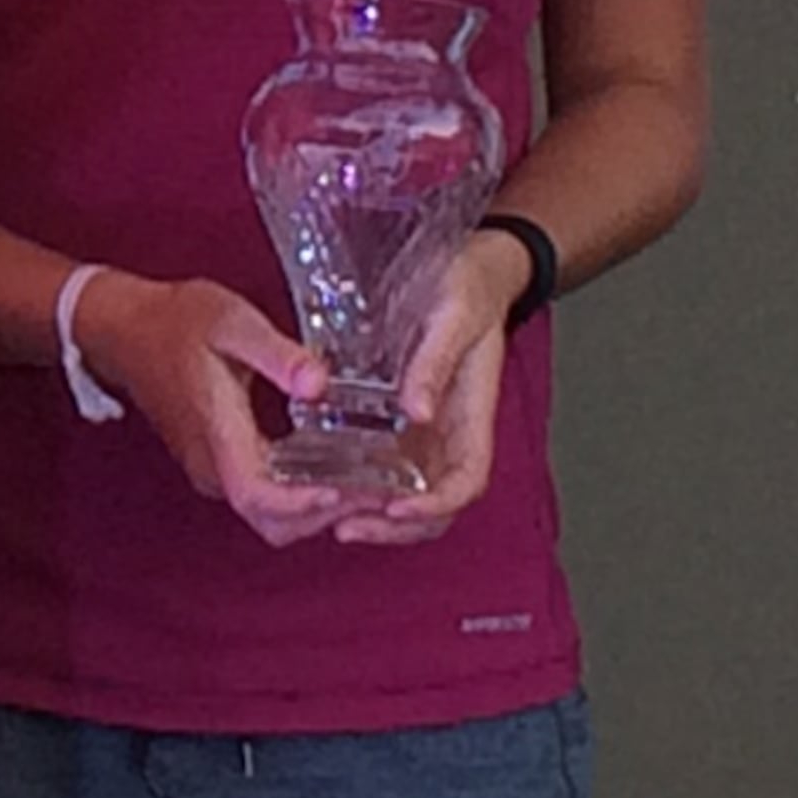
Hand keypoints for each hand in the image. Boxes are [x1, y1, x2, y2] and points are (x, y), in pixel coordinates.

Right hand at [68, 268, 355, 548]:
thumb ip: (278, 354)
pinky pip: (261, 498)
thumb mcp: (232, 322)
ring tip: (365, 483)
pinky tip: (332, 468)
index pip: (260, 495)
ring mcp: (210, 470)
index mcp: (217, 434)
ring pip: (269, 517)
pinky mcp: (214, 465)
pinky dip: (299, 498)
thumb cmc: (176, 321)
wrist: (126, 329)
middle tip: (378, 491)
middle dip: (327, 515)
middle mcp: (211, 465)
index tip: (351, 489)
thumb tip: (320, 385)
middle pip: (273, 522)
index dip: (307, 503)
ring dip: (316, 511)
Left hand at [332, 236, 526, 546]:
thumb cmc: (466, 288)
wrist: (468, 269)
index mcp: (473, 416)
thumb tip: (417, 414)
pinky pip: (385, 464)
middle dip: (396, 529)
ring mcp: (427, 432)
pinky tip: (324, 482)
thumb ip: (435, 363)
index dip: (436, 507)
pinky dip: (361, 484)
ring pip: (408, 495)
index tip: (396, 512)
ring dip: (375, 516)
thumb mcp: (452, 315)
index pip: (467, 482)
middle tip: (345, 528)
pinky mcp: (401, 420)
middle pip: (436, 506)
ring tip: (327, 516)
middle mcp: (451, 434)